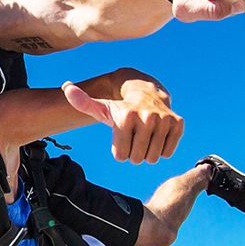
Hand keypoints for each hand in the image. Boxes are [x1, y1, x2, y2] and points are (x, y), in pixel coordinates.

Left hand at [62, 81, 183, 163]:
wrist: (146, 93)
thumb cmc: (119, 107)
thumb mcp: (101, 107)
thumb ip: (82, 102)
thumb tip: (66, 86)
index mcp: (126, 116)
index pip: (120, 156)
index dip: (119, 150)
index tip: (120, 136)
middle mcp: (147, 117)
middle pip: (137, 159)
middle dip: (132, 153)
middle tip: (133, 138)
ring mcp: (165, 120)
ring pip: (153, 158)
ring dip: (146, 152)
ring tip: (144, 137)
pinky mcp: (178, 124)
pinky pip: (167, 153)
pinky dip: (161, 149)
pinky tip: (156, 135)